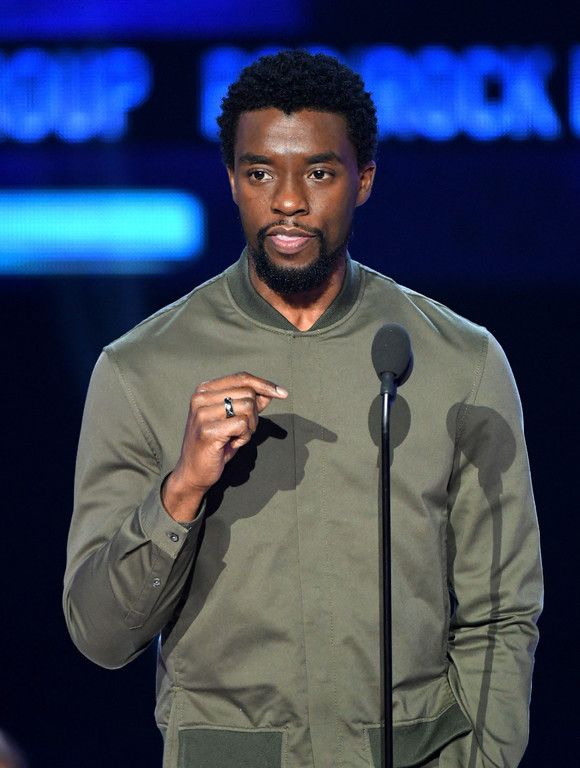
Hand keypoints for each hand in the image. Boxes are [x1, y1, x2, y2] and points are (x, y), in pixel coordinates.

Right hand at [161, 372, 287, 521]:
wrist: (193, 472)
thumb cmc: (215, 444)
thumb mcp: (233, 419)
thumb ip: (249, 404)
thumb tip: (269, 392)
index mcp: (204, 390)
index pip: (241, 377)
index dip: (264, 384)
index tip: (282, 393)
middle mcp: (200, 398)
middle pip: (248, 393)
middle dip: (255, 414)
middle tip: (242, 430)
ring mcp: (202, 414)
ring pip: (248, 407)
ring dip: (250, 426)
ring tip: (235, 437)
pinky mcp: (207, 431)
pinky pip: (243, 425)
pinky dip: (244, 437)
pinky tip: (231, 443)